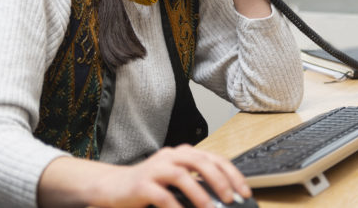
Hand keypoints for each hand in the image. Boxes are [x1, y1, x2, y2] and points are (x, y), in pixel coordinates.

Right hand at [95, 145, 250, 207]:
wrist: (113, 187)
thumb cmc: (149, 186)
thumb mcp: (176, 181)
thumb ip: (197, 184)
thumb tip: (224, 197)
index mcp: (183, 154)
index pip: (214, 158)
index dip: (232, 174)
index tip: (244, 191)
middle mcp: (171, 156)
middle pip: (201, 162)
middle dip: (220, 181)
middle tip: (230, 198)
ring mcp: (155, 168)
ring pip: (182, 175)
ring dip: (199, 194)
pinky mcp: (141, 184)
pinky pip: (161, 195)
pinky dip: (175, 207)